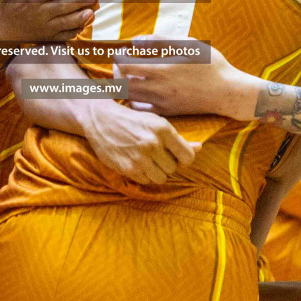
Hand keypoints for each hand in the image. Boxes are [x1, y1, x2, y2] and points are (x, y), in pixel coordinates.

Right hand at [0, 0, 94, 42]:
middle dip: (81, 0)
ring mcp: (45, 25)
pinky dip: (75, 30)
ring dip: (80, 17)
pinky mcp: (48, 37)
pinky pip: (64, 35)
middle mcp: (41, 10)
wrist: (7, 22)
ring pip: (65, 21)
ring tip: (93, 11)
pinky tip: (85, 23)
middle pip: (64, 5)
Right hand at [81, 101, 197, 183]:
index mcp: (163, 129)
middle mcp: (152, 143)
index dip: (184, 159)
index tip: (177, 156)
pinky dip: (144, 175)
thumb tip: (199, 148)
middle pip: (174, 168)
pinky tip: (136, 163)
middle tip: (157, 155)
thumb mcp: (157, 124)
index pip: (188, 157)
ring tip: (148, 161)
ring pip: (161, 178)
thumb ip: (178, 139)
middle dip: (167, 164)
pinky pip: (146, 181)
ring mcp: (140, 157)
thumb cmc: (133, 121)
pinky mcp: (128, 168)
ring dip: (157, 172)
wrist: (101, 119)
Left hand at [120, 37, 258, 122]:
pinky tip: (140, 91)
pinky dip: (134, 100)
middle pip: (121, 84)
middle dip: (116, 71)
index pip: (125, 66)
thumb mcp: (188, 44)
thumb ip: (160, 41)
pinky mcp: (167, 113)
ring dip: (123, 85)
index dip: (118, 57)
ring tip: (128, 75)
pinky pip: (141, 110)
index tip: (122, 51)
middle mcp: (158, 90)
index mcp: (161, 71)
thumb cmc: (210, 64)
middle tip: (120, 63)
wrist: (227, 92)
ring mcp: (162, 104)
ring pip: (129, 98)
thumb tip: (136, 41)